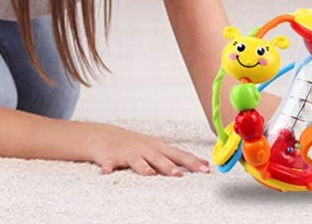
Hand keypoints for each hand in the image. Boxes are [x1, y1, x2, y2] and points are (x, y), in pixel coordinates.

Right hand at [84, 123, 210, 176]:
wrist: (106, 136)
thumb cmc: (137, 144)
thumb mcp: (158, 148)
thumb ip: (177, 158)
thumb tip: (202, 164)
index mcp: (159, 148)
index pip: (179, 155)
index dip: (192, 162)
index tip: (205, 169)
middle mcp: (146, 149)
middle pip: (160, 158)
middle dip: (170, 167)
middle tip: (180, 175)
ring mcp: (128, 153)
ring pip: (137, 161)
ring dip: (144, 167)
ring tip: (150, 174)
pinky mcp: (111, 158)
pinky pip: (109, 164)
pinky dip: (108, 167)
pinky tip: (107, 172)